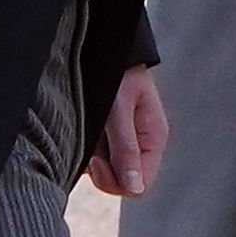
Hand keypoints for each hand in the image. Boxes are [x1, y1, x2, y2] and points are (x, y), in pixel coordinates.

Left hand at [86, 65, 168, 197]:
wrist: (102, 48)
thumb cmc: (115, 73)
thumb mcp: (118, 109)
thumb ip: (126, 148)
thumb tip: (135, 188)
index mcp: (153, 138)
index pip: (141, 184)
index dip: (116, 180)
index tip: (96, 160)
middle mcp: (142, 144)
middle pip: (125, 182)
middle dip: (103, 171)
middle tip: (88, 150)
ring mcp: (127, 142)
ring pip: (110, 171)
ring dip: (93, 160)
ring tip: (86, 134)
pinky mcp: (111, 137)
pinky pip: (100, 159)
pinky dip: (87, 151)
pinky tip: (82, 133)